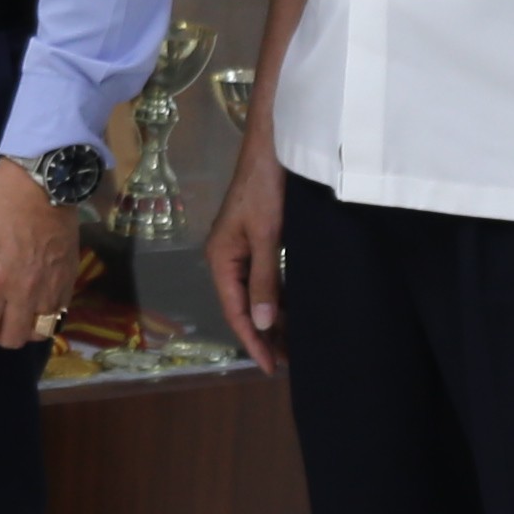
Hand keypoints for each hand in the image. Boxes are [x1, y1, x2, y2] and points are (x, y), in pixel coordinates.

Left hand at [0, 160, 83, 352]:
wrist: (41, 182)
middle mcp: (22, 293)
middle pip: (10, 340)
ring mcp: (49, 289)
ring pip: (37, 333)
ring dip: (23, 328)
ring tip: (16, 310)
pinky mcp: (69, 281)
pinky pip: (58, 316)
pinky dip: (45, 316)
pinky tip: (36, 299)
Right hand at [199, 121, 285, 378]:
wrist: (273, 145)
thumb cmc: (266, 188)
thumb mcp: (267, 236)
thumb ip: (265, 281)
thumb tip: (263, 324)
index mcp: (221, 257)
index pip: (235, 310)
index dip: (253, 340)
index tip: (272, 367)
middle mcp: (226, 256)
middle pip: (243, 305)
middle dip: (264, 335)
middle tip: (288, 363)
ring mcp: (242, 248)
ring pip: (255, 294)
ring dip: (272, 318)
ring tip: (293, 345)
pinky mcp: (258, 239)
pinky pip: (265, 278)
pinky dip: (278, 298)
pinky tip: (293, 311)